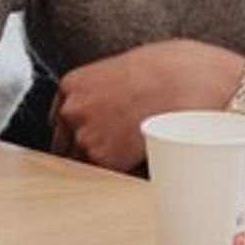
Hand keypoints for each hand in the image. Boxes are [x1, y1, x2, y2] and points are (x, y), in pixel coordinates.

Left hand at [50, 39, 243, 170]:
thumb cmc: (163, 70)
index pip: (61, 120)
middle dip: (84, 149)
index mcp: (71, 85)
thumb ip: (102, 93)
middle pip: (65, 143)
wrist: (183, 81)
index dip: (78, 130)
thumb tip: (107, 109)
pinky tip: (139, 159)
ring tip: (131, 153)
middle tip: (114, 148)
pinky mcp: (103, 158)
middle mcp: (71, 110)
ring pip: (82, 162)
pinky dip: (120, 172)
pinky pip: (105, 174)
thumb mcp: (120, 72)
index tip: (93, 135)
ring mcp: (84, 135)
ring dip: (102, 163)